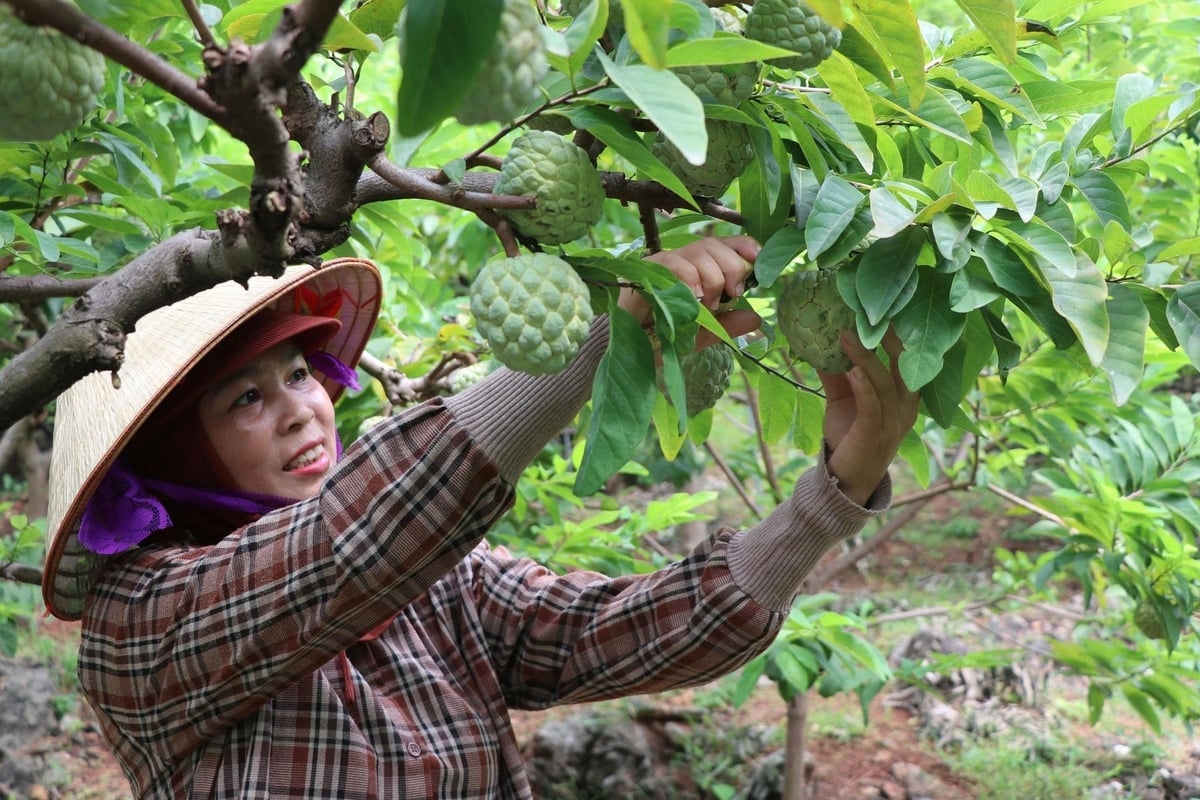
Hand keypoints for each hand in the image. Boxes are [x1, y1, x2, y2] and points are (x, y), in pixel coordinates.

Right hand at [619, 236, 762, 344]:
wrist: (627, 353)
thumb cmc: (659, 341)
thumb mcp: (701, 335)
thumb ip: (726, 326)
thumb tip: (756, 319)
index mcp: (695, 271)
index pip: (722, 245)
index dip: (742, 246)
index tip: (757, 259)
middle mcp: (678, 262)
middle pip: (712, 244)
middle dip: (731, 266)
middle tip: (733, 294)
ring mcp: (660, 265)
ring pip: (696, 252)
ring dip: (711, 277)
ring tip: (707, 305)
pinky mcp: (644, 272)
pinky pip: (672, 263)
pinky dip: (689, 279)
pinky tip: (693, 298)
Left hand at [820, 329, 919, 505]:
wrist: (845, 481)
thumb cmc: (849, 437)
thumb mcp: (844, 401)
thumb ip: (838, 374)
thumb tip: (821, 344)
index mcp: (904, 395)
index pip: (908, 359)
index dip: (898, 334)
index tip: (883, 308)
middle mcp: (906, 407)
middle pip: (905, 366)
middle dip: (890, 338)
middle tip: (870, 314)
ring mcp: (893, 422)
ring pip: (885, 383)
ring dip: (865, 357)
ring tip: (845, 336)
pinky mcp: (875, 434)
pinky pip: (873, 406)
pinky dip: (863, 387)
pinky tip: (852, 370)